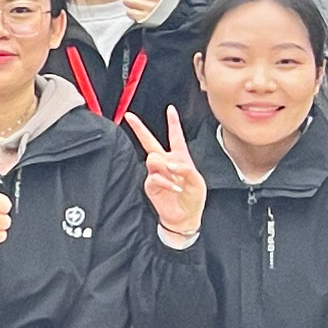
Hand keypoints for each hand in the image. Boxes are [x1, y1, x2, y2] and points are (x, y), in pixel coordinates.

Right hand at [136, 106, 206, 241]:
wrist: (184, 218)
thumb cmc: (194, 198)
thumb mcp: (197, 181)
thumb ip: (185, 168)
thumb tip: (169, 163)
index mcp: (180, 157)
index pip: (175, 136)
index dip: (173, 122)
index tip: (170, 109)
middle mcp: (166, 162)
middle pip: (149, 141)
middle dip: (139, 128)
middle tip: (129, 117)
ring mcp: (156, 172)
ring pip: (153, 158)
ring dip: (165, 166)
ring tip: (175, 176)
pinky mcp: (150, 184)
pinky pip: (154, 177)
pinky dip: (166, 182)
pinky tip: (175, 188)